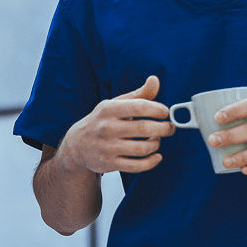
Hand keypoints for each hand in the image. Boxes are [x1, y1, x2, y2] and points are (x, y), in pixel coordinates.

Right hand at [59, 75, 174, 174]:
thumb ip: (138, 95)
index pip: (139, 107)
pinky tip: (156, 156)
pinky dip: (151, 162)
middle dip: (163, 128)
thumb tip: (155, 80)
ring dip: (156, 144)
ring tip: (157, 140)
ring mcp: (107, 147)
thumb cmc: (102, 121)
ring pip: (142, 148)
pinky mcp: (110, 163)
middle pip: (144, 128)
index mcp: (109, 110)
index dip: (157, 109)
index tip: (165, 112)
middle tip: (169, 128)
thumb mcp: (115, 104)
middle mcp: (106, 128)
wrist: (77, 144)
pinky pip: (137, 166)